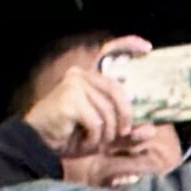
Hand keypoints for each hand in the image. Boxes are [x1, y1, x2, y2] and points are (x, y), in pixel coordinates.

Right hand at [21, 40, 151, 155]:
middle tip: (121, 133)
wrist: (39, 145)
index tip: (147, 47)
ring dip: (105, 133)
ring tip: (92, 141)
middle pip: (117, 90)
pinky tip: (81, 140)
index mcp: (87, 76)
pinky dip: (93, 137)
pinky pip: (96, 121)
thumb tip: (151, 129)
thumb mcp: (103, 134)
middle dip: (124, 116)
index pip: (108, 52)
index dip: (128, 45)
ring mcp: (74, 84)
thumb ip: (126, 131)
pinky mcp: (70, 98)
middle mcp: (80, 75)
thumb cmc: (69, 136)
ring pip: (107, 110)